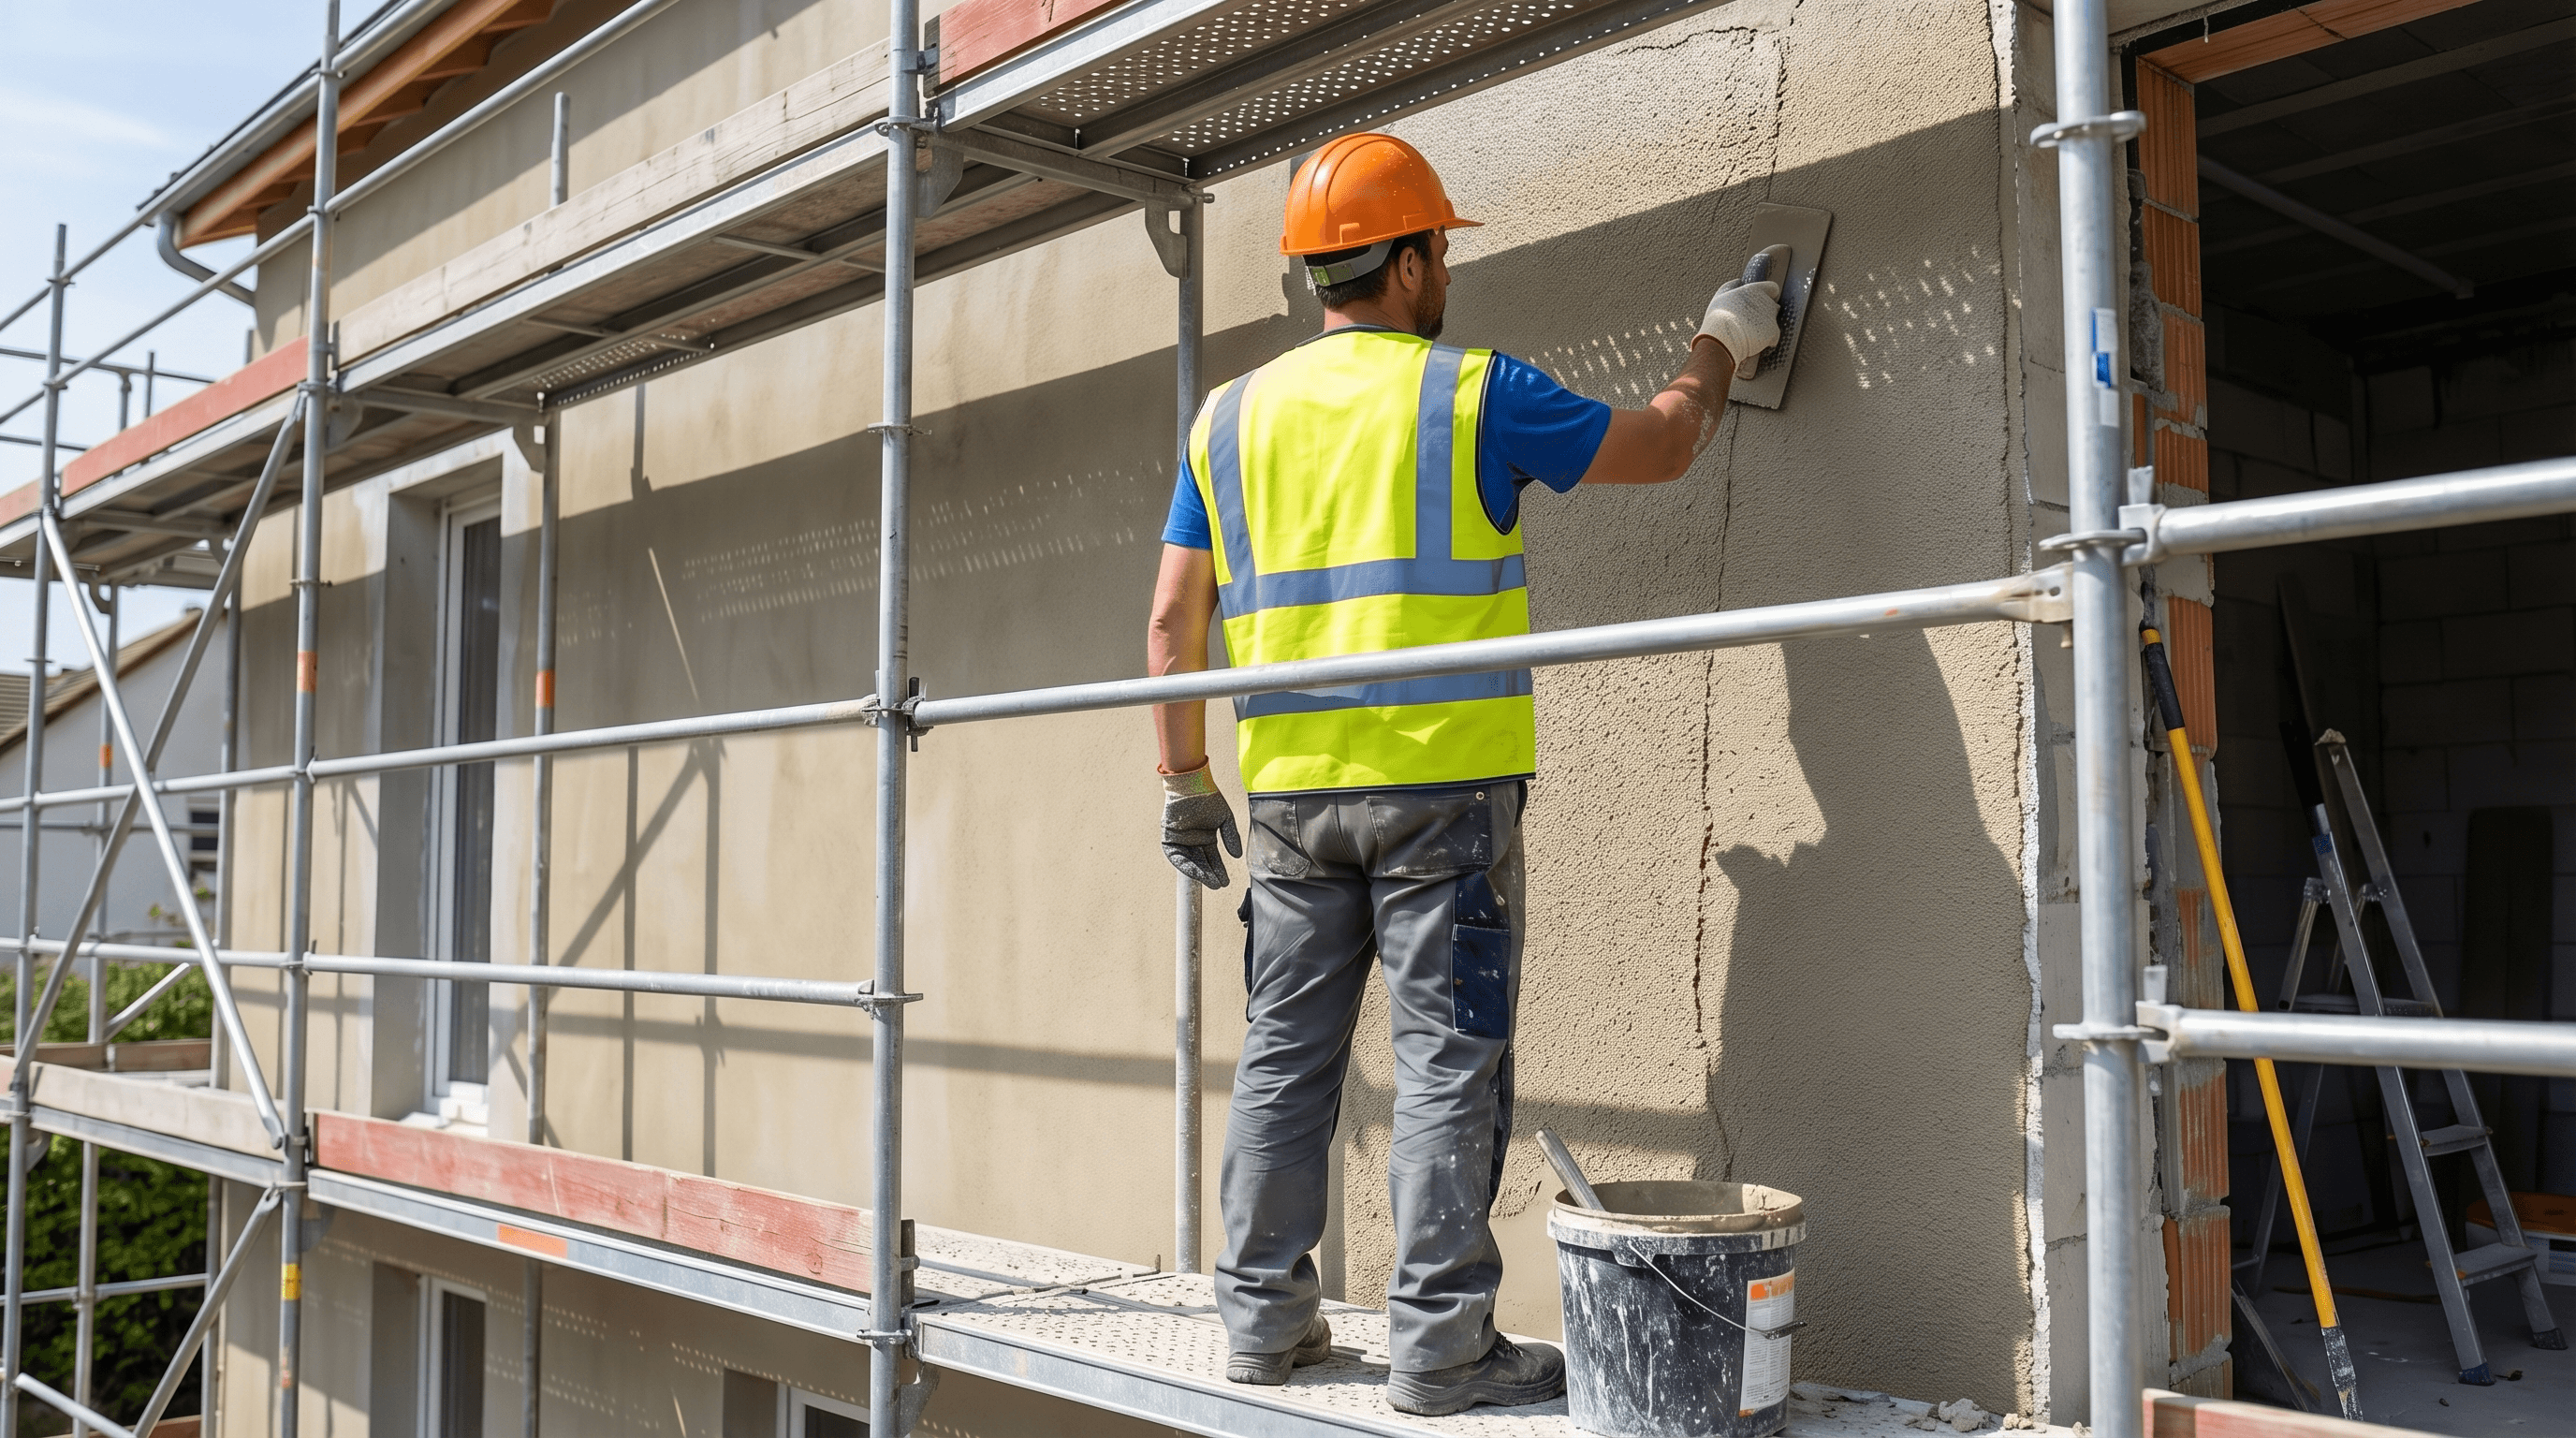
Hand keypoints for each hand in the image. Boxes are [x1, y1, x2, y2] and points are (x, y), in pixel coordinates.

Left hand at [1160, 763, 1240, 888]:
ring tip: (1209, 881)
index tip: (1225, 881)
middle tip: (1218, 884)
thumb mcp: (1225, 819)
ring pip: (1189, 862)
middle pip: (1201, 862)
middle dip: (1209, 874)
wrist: (1193, 784)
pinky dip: (1184, 864)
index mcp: (1206, 837)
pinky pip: (1175, 855)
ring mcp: (1180, 840)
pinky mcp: (1168, 837)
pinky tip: (1195, 871)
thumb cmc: (1209, 798)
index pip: (1212, 858)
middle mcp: (1193, 841)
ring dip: (1198, 872)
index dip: (1218, 870)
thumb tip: (1237, 856)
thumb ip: (1230, 837)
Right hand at [1696, 278, 1781, 379]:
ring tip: (1749, 335)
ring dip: (1765, 328)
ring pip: (1773, 323)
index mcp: (1754, 290)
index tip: (1763, 302)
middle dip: (1765, 315)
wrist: (1722, 339)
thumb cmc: (1718, 319)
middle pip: (1773, 307)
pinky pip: (1773, 338)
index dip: (1770, 295)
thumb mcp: (1720, 297)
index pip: (1773, 288)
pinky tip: (1754, 344)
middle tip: (1750, 324)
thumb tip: (1738, 281)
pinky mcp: (1774, 332)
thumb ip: (1731, 287)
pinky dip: (1767, 342)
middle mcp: (1765, 301)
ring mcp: (1771, 317)